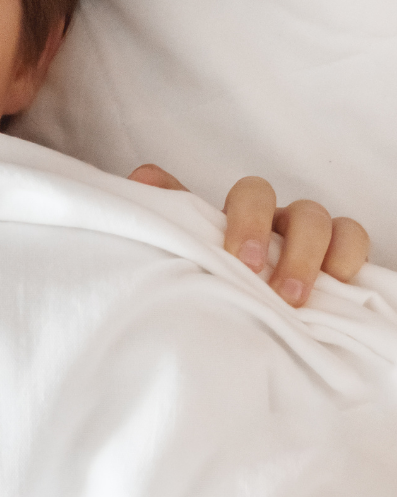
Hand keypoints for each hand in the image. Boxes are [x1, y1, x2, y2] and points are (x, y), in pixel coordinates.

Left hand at [128, 164, 369, 306]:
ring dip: (314, 259)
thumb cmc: (212, 272)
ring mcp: (313, 242)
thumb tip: (142, 177)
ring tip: (295, 300)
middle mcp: (282, 223)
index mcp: (245, 215)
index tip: (237, 259)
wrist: (240, 318)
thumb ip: (168, 215)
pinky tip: (338, 290)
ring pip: (328, 223)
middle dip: (284, 245)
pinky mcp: (338, 266)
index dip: (248, 221)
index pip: (252, 193)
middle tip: (264, 280)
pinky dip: (350, 260)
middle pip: (298, 210)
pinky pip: (354, 244)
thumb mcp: (188, 245)